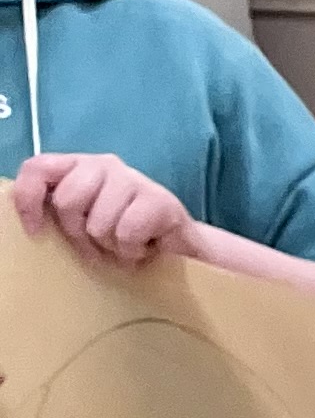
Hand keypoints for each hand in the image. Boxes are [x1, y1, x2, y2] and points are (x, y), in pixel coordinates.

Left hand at [14, 151, 195, 268]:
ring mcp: (132, 179)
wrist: (183, 251)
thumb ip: (62, 214)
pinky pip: (126, 233)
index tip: (36, 231)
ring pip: (99, 223)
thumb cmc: (128, 239)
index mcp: (79, 167)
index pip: (38, 168)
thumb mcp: (85, 225)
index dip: (28, 199)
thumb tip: (35, 224)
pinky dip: (133, 252)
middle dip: (81, 235)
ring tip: (126, 246)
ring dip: (112, 247)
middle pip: (67, 201)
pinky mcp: (158, 199)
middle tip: (101, 245)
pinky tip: (144, 248)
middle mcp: (103, 165)